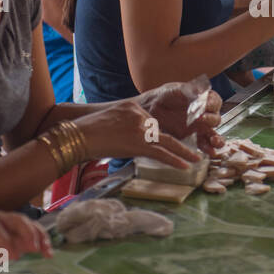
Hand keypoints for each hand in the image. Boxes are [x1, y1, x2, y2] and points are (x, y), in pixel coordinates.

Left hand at [0, 207, 51, 273]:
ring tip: (46, 250)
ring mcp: (6, 225)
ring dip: (38, 236)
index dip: (4, 238)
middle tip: (33, 249)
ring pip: (27, 225)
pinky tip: (48, 252)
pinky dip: (40, 242)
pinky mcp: (14, 235)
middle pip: (15, 219)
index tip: (11, 256)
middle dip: (26, 233)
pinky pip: (31, 235)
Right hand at [75, 99, 200, 167]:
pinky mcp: (138, 143)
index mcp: (133, 108)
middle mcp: (140, 115)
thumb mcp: (109, 122)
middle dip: (180, 142)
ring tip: (196, 159)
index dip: (161, 137)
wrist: (77, 135)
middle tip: (194, 148)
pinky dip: (175, 160)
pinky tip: (186, 165)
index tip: (172, 145)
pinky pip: (161, 153)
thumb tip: (130, 139)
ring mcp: (140, 129)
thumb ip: (124, 126)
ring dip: (184, 152)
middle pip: (163, 131)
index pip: (153, 124)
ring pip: (167, 142)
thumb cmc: (86, 132)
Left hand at [137, 79, 223, 153]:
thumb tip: (199, 91)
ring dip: (217, 139)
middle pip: (216, 119)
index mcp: (204, 99)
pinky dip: (208, 149)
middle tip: (201, 119)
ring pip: (214, 134)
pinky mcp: (194, 138)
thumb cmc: (165, 96)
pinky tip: (209, 153)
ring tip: (214, 142)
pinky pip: (204, 144)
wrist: (153, 109)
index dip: (212, 104)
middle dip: (211, 120)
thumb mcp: (175, 89)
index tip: (205, 105)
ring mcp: (201, 127)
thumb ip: (187, 91)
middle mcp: (206, 113)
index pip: (215, 101)